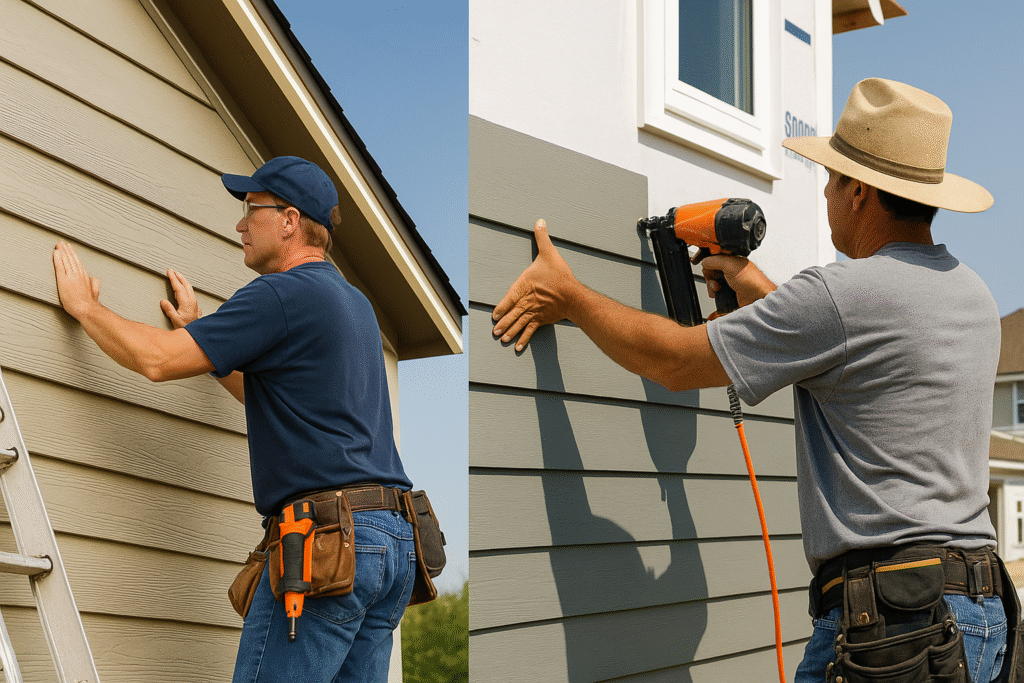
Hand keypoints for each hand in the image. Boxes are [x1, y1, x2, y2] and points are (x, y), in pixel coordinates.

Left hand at [53, 241, 99, 319]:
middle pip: (71, 258)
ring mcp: (71, 276)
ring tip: (58, 244)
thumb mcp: (95, 290)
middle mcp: (78, 274)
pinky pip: (60, 266)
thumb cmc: (90, 303)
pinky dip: (57, 258)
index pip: (77, 262)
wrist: (86, 308)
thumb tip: (93, 277)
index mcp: (85, 276)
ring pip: (66, 260)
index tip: (69, 248)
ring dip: (62, 251)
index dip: (72, 254)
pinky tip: (55, 252)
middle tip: (61, 242)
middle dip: (66, 249)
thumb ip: (94, 282)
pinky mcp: (64, 280)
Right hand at [160, 269, 201, 328]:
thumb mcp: (175, 320)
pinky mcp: (195, 306)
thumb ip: (169, 310)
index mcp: (186, 303)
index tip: (170, 271)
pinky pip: (190, 293)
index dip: (174, 278)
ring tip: (177, 276)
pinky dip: (186, 287)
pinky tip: (183, 288)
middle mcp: (192, 301)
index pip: (179, 287)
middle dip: (179, 276)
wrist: (198, 334)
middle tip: (172, 270)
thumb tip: (163, 301)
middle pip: (186, 285)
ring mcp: (195, 303)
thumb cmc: (186, 328)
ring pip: (189, 288)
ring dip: (183, 281)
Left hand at [491, 219, 577, 350]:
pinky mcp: (543, 319)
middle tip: (495, 331)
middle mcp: (527, 301)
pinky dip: (524, 339)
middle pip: (512, 314)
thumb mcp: (549, 254)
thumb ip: (542, 238)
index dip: (501, 307)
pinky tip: (518, 347)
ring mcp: (535, 312)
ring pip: (519, 324)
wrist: (574, 295)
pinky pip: (531, 330)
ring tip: (502, 338)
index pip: (508, 298)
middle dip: (503, 323)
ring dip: (510, 331)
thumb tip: (539, 221)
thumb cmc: (560, 276)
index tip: (494, 315)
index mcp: (524, 286)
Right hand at [699, 254, 775, 306]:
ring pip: (712, 281)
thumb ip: (715, 260)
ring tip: (718, 288)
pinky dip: (714, 293)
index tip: (697, 261)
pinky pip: (715, 291)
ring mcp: (729, 280)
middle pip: (710, 269)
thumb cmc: (752, 281)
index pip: (714, 256)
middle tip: (715, 278)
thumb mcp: (730, 266)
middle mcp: (730, 269)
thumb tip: (704, 261)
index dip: (707, 259)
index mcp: (732, 259)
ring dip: (711, 285)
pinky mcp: (728, 291)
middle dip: (709, 275)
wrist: (757, 299)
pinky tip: (719, 293)